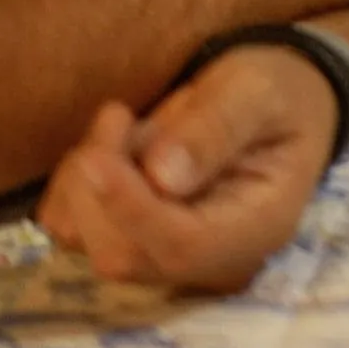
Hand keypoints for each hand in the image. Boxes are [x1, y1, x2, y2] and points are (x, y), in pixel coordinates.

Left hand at [37, 44, 338, 291]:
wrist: (276, 100)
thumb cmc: (277, 91)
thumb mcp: (260, 91)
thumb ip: (218, 128)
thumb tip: (162, 177)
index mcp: (259, 225)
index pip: (184, 246)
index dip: (132, 210)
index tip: (97, 157)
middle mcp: (211, 256)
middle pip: (126, 254)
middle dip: (101, 187)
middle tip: (118, 114)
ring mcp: (167, 252)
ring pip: (89, 242)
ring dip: (83, 179)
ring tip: (121, 122)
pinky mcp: (132, 238)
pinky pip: (73, 229)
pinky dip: (71, 185)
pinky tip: (109, 145)